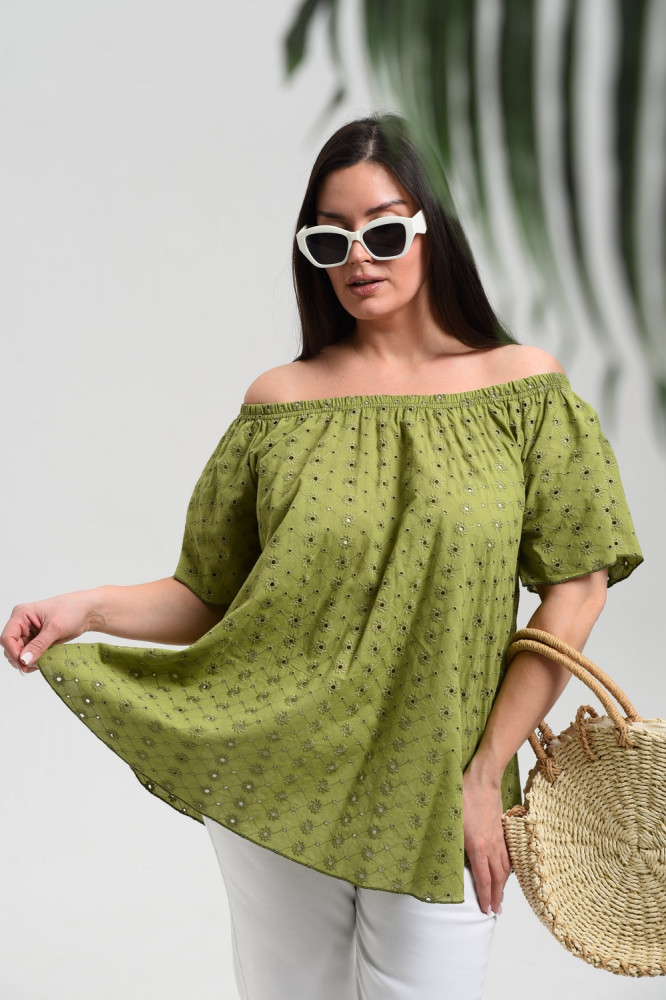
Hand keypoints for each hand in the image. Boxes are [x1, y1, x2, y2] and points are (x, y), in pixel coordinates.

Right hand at [1, 592, 97, 673]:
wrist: (87, 611)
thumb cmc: (72, 610)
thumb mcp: (55, 628)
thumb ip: (38, 645)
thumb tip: (24, 660)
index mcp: (21, 615)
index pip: (7, 637)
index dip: (13, 652)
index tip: (24, 663)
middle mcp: (21, 624)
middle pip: (11, 648)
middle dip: (21, 659)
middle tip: (36, 665)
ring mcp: (28, 633)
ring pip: (19, 654)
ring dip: (28, 661)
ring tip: (42, 662)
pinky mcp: (36, 641)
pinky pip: (29, 655)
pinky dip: (34, 661)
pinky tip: (43, 661)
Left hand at [462, 764, 510, 914]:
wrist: (483, 780)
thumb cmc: (464, 797)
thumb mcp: (452, 822)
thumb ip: (454, 843)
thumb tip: (452, 860)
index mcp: (477, 846)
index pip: (483, 879)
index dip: (485, 897)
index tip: (486, 910)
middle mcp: (491, 845)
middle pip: (497, 877)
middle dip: (497, 896)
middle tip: (496, 910)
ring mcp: (498, 837)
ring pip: (505, 866)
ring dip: (503, 884)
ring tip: (501, 895)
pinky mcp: (501, 829)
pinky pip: (507, 854)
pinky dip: (508, 867)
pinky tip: (506, 870)